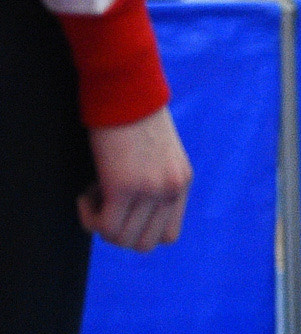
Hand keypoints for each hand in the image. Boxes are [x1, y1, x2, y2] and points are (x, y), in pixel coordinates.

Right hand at [81, 105, 191, 251]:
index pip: (168, 235)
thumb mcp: (158, 152)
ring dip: (101, 223)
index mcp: (181, 183)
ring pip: (121, 239)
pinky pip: (104, 226)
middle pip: (144, 244)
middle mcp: (171, 190)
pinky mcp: (123, 187)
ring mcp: (150, 191)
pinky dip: (89, 217)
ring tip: (94, 193)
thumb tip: (129, 207)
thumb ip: (154, 179)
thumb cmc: (132, 115)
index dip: (139, 230)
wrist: (124, 90)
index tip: (122, 208)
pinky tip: (86, 193)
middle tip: (104, 203)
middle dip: (118, 231)